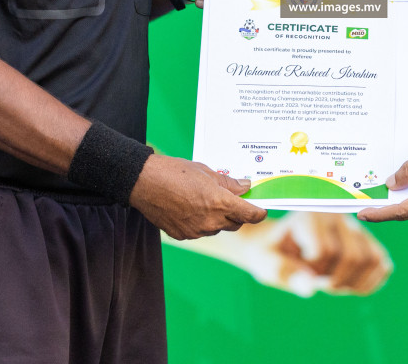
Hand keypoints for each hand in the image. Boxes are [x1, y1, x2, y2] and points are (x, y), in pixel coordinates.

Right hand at [129, 155, 267, 239]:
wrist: (144, 183)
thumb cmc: (175, 172)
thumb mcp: (206, 172)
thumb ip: (228, 183)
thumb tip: (245, 187)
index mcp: (220, 203)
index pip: (249, 215)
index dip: (259, 213)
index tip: (262, 210)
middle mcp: (210, 221)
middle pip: (235, 224)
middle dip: (238, 214)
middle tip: (234, 200)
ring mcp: (196, 231)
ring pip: (217, 228)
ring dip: (219, 218)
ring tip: (207, 200)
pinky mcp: (183, 235)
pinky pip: (200, 231)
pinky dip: (201, 222)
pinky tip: (192, 208)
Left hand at [274, 213, 391, 294]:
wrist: (279, 245)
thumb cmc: (271, 253)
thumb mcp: (266, 263)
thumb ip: (284, 272)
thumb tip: (311, 287)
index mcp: (310, 215)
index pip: (325, 251)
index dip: (312, 272)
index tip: (297, 272)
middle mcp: (337, 216)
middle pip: (353, 256)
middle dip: (335, 280)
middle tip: (317, 283)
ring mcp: (356, 228)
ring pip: (371, 260)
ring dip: (352, 283)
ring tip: (331, 283)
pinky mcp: (368, 242)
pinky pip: (382, 265)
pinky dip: (368, 284)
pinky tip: (348, 286)